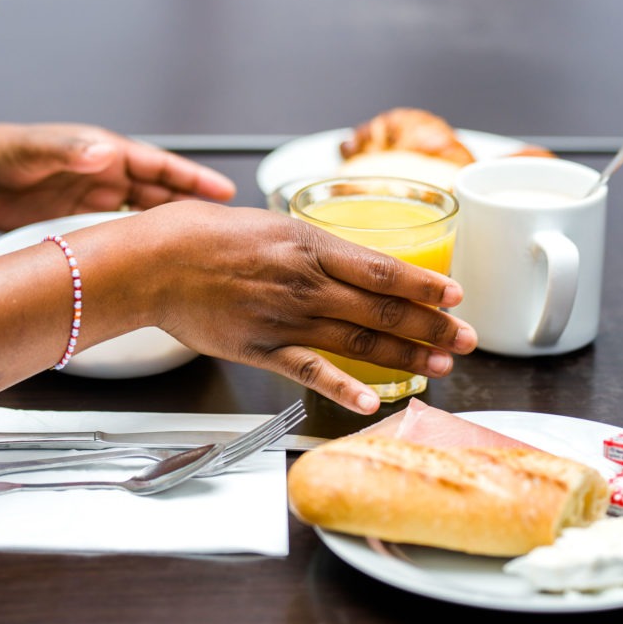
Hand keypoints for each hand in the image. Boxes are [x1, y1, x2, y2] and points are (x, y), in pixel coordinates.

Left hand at [0, 122, 234, 231]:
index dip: (194, 178)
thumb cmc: (2, 152)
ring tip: (196, 247)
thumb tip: (104, 153)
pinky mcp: (80, 222)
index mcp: (105, 152)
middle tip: (222, 227)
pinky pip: (118, 235)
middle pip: (161, 193)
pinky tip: (151, 261)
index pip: (161, 165)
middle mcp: (106, 175)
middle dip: (192, 207)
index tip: (223, 190)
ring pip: (144, 217)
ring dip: (168, 229)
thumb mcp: (37, 148)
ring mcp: (95, 200)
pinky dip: (137, 245)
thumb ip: (71, 151)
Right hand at [129, 203, 476, 413]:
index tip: (457, 295)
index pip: (384, 268)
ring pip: (359, 340)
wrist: (155, 261)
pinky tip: (372, 401)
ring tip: (441, 368)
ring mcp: (286, 318)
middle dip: (432, 326)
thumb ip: (309, 246)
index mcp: (311, 244)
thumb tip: (341, 259)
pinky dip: (343, 388)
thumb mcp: (269, 222)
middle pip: (384, 307)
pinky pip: (310, 372)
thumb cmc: (206, 234)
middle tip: (467, 340)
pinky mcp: (262, 349)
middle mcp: (307, 282)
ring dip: (405, 356)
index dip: (426, 284)